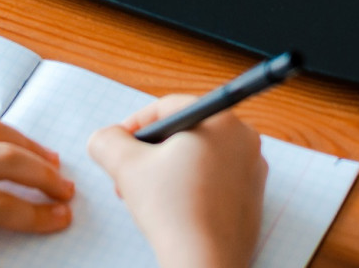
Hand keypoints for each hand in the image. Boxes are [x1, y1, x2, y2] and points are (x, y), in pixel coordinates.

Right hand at [88, 95, 266, 267]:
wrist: (205, 261)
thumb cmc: (172, 211)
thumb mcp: (126, 167)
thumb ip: (108, 141)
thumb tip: (104, 138)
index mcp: (220, 119)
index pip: (169, 106)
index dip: (136, 123)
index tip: (120, 144)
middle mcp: (245, 138)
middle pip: (187, 131)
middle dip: (153, 150)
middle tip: (130, 172)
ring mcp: (253, 169)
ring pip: (201, 156)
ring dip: (170, 169)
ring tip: (147, 194)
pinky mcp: (253, 198)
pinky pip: (217, 180)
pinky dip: (193, 186)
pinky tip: (173, 209)